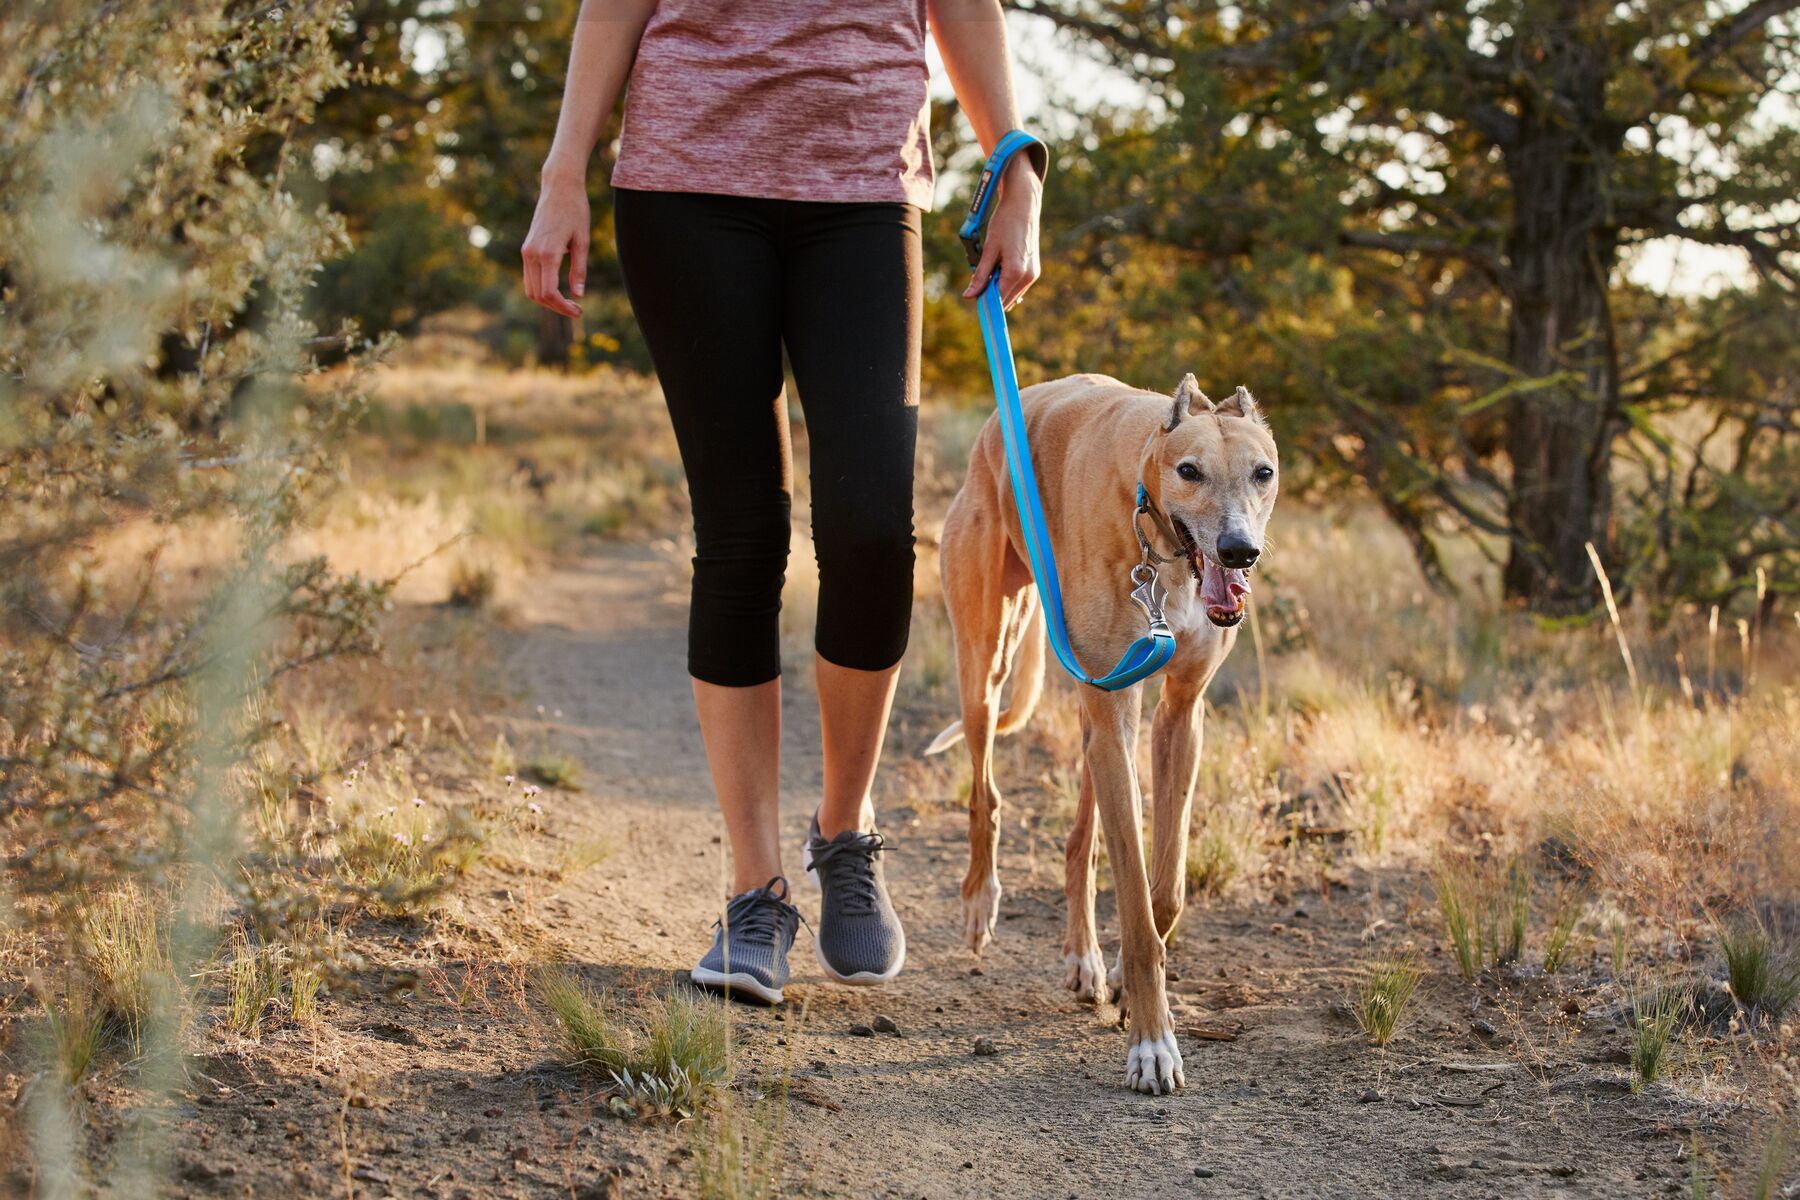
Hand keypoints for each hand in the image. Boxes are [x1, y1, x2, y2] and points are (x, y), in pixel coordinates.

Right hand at [521, 171, 590, 318]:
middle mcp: (532, 254)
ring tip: (569, 302)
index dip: (563, 307)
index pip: (549, 292)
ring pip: (530, 289)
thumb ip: (579, 269)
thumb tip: (579, 295)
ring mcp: (526, 251)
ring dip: (548, 300)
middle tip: (577, 310)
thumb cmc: (575, 211)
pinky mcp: (526, 248)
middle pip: (538, 295)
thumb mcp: (583, 241)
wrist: (559, 187)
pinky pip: (530, 277)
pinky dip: (542, 288)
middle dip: (556, 307)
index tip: (579, 312)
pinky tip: (559, 289)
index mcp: (548, 253)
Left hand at [963, 155, 1041, 310]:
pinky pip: (1017, 286)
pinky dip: (1005, 282)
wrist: (1023, 204)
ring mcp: (1033, 275)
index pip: (997, 300)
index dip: (984, 302)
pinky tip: (999, 267)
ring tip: (990, 268)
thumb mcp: (988, 250)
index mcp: (1015, 273)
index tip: (972, 300)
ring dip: (998, 288)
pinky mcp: (1034, 270)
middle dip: (990, 295)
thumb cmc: (1004, 223)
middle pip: (1005, 300)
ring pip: (1011, 294)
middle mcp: (1028, 277)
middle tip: (977, 281)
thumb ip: (980, 276)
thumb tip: (969, 296)